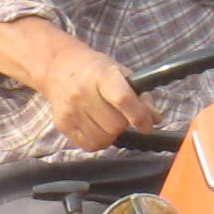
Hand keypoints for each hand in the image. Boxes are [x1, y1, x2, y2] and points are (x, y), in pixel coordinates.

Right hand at [0, 17, 158, 150]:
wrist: (58, 68)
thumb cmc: (95, 71)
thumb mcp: (120, 72)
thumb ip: (140, 95)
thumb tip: (155, 119)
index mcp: (101, 74)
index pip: (123, 99)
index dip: (139, 116)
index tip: (147, 125)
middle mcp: (82, 92)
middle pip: (115, 125)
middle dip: (124, 124)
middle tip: (121, 115)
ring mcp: (70, 109)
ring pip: (103, 138)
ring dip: (111, 134)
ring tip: (107, 119)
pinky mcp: (62, 124)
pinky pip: (89, 145)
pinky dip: (99, 140)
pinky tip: (96, 126)